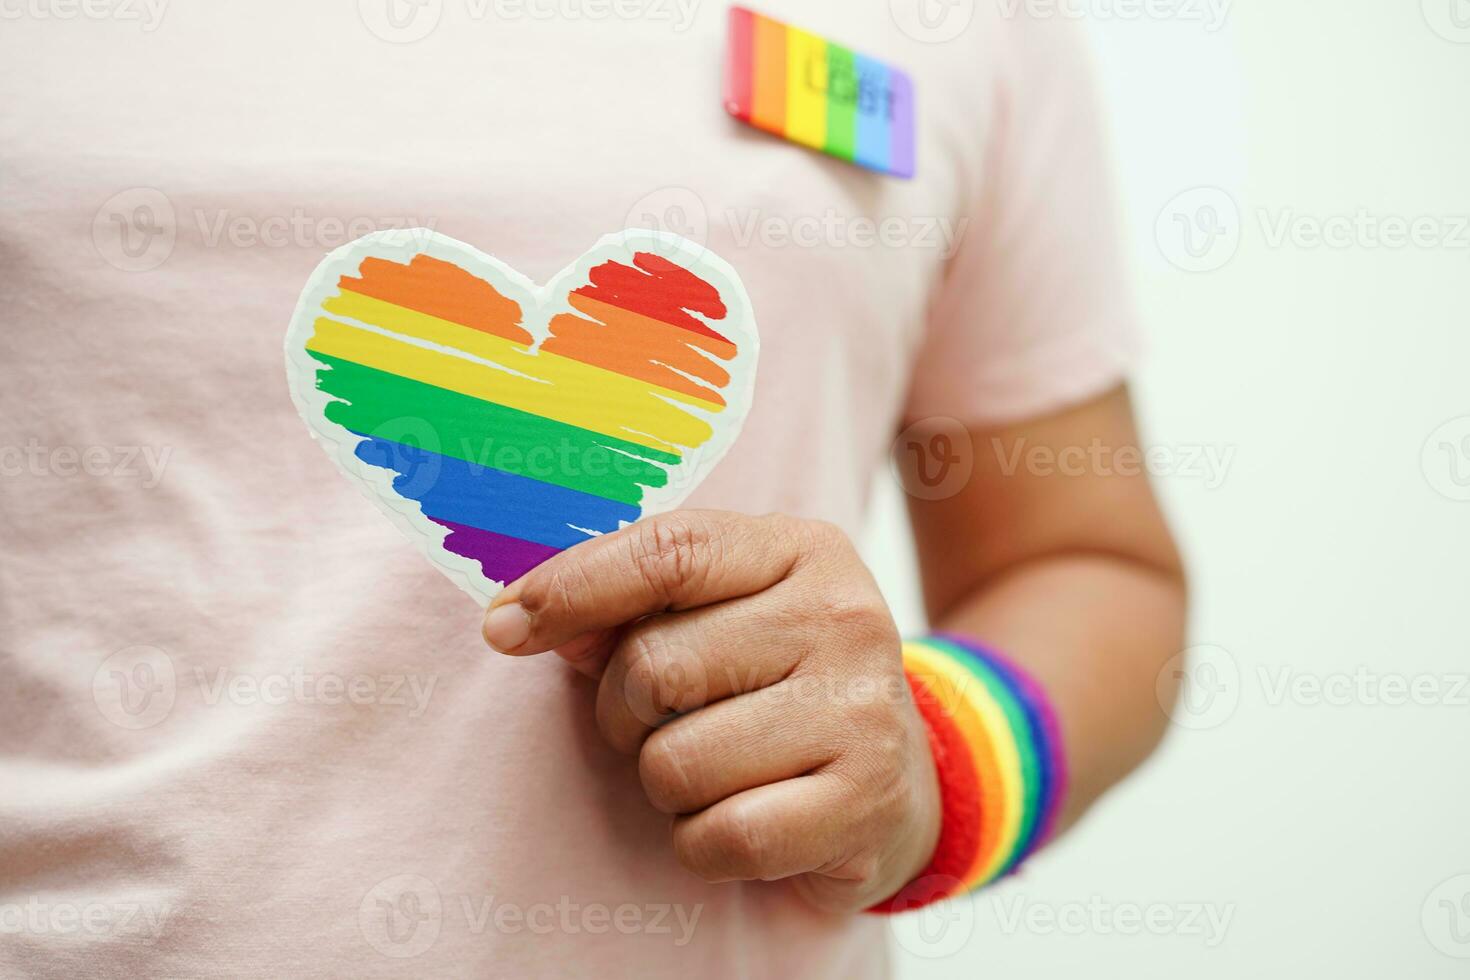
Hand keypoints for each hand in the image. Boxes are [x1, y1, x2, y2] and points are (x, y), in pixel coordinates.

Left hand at [481, 510, 941, 912]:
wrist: (903, 776)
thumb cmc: (779, 682)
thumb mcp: (724, 614)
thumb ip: (634, 605)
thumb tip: (520, 621)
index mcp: (802, 549)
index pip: (667, 551)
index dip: (571, 588)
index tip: (504, 626)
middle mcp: (844, 617)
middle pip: (653, 666)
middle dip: (624, 712)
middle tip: (663, 723)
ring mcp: (863, 710)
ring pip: (674, 763)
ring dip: (666, 784)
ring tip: (716, 769)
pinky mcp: (865, 802)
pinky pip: (722, 838)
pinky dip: (702, 844)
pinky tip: (743, 816)